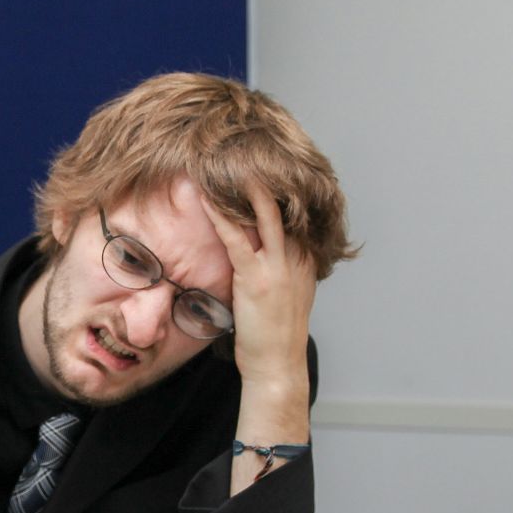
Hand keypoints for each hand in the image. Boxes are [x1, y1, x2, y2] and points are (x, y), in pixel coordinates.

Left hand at [202, 185, 315, 496]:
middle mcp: (296, 257)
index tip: (262, 159)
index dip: (279, 183)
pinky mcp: (256, 279)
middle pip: (282, 203)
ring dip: (243, 185)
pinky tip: (207, 198)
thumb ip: (281, 269)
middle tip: (247, 145)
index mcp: (305, 259)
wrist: (278, 367)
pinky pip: (237, 238)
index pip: (294, 210)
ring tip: (227, 157)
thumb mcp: (286, 295)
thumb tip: (265, 252)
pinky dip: (222, 215)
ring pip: (262, 214)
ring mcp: (278, 267)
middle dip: (265, 174)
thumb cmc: (275, 336)